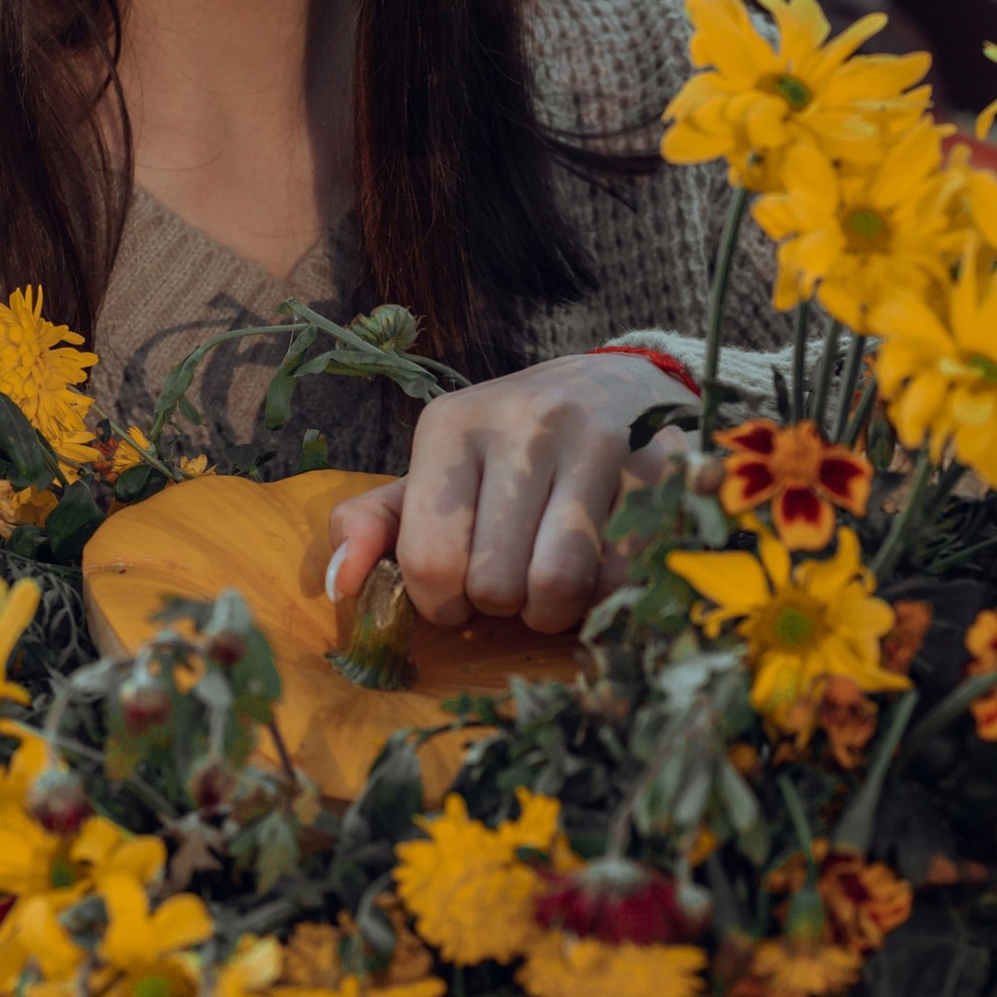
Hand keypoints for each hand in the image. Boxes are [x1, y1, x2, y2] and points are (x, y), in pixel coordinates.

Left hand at [322, 351, 685, 635]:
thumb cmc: (508, 448)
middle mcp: (522, 423)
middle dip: (500, 606)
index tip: (456, 591)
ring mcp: (595, 441)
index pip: (429, 560)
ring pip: (559, 584)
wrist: (618, 385)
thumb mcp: (433, 472)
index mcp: (451, 425)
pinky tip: (597, 565)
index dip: (441, 603)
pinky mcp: (657, 467)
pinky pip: (621, 576)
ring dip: (553, 611)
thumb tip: (339, 585)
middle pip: (494, 583)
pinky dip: (606, 595)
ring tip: (550, 586)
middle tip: (509, 580)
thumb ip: (373, 524)